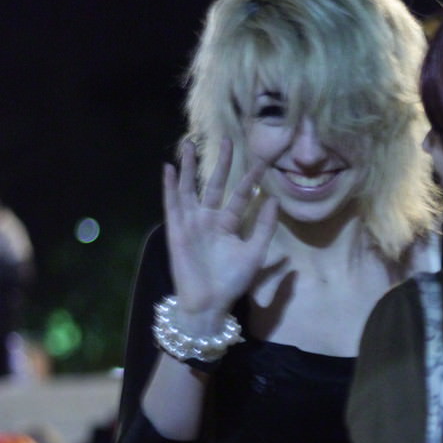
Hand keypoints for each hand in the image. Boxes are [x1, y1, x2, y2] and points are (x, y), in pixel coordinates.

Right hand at [163, 139, 278, 324]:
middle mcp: (209, 219)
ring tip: (189, 142)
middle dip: (221, 163)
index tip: (263, 160)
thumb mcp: (255, 252)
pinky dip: (170, 186)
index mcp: (229, 225)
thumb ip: (264, 226)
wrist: (209, 304)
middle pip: (215, 184)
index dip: (251, 178)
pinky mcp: (176, 229)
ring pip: (190, 188)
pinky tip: (168, 167)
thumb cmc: (232, 282)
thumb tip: (275, 199)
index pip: (241, 195)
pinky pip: (172, 203)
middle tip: (228, 139)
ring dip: (189, 167)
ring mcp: (192, 222)